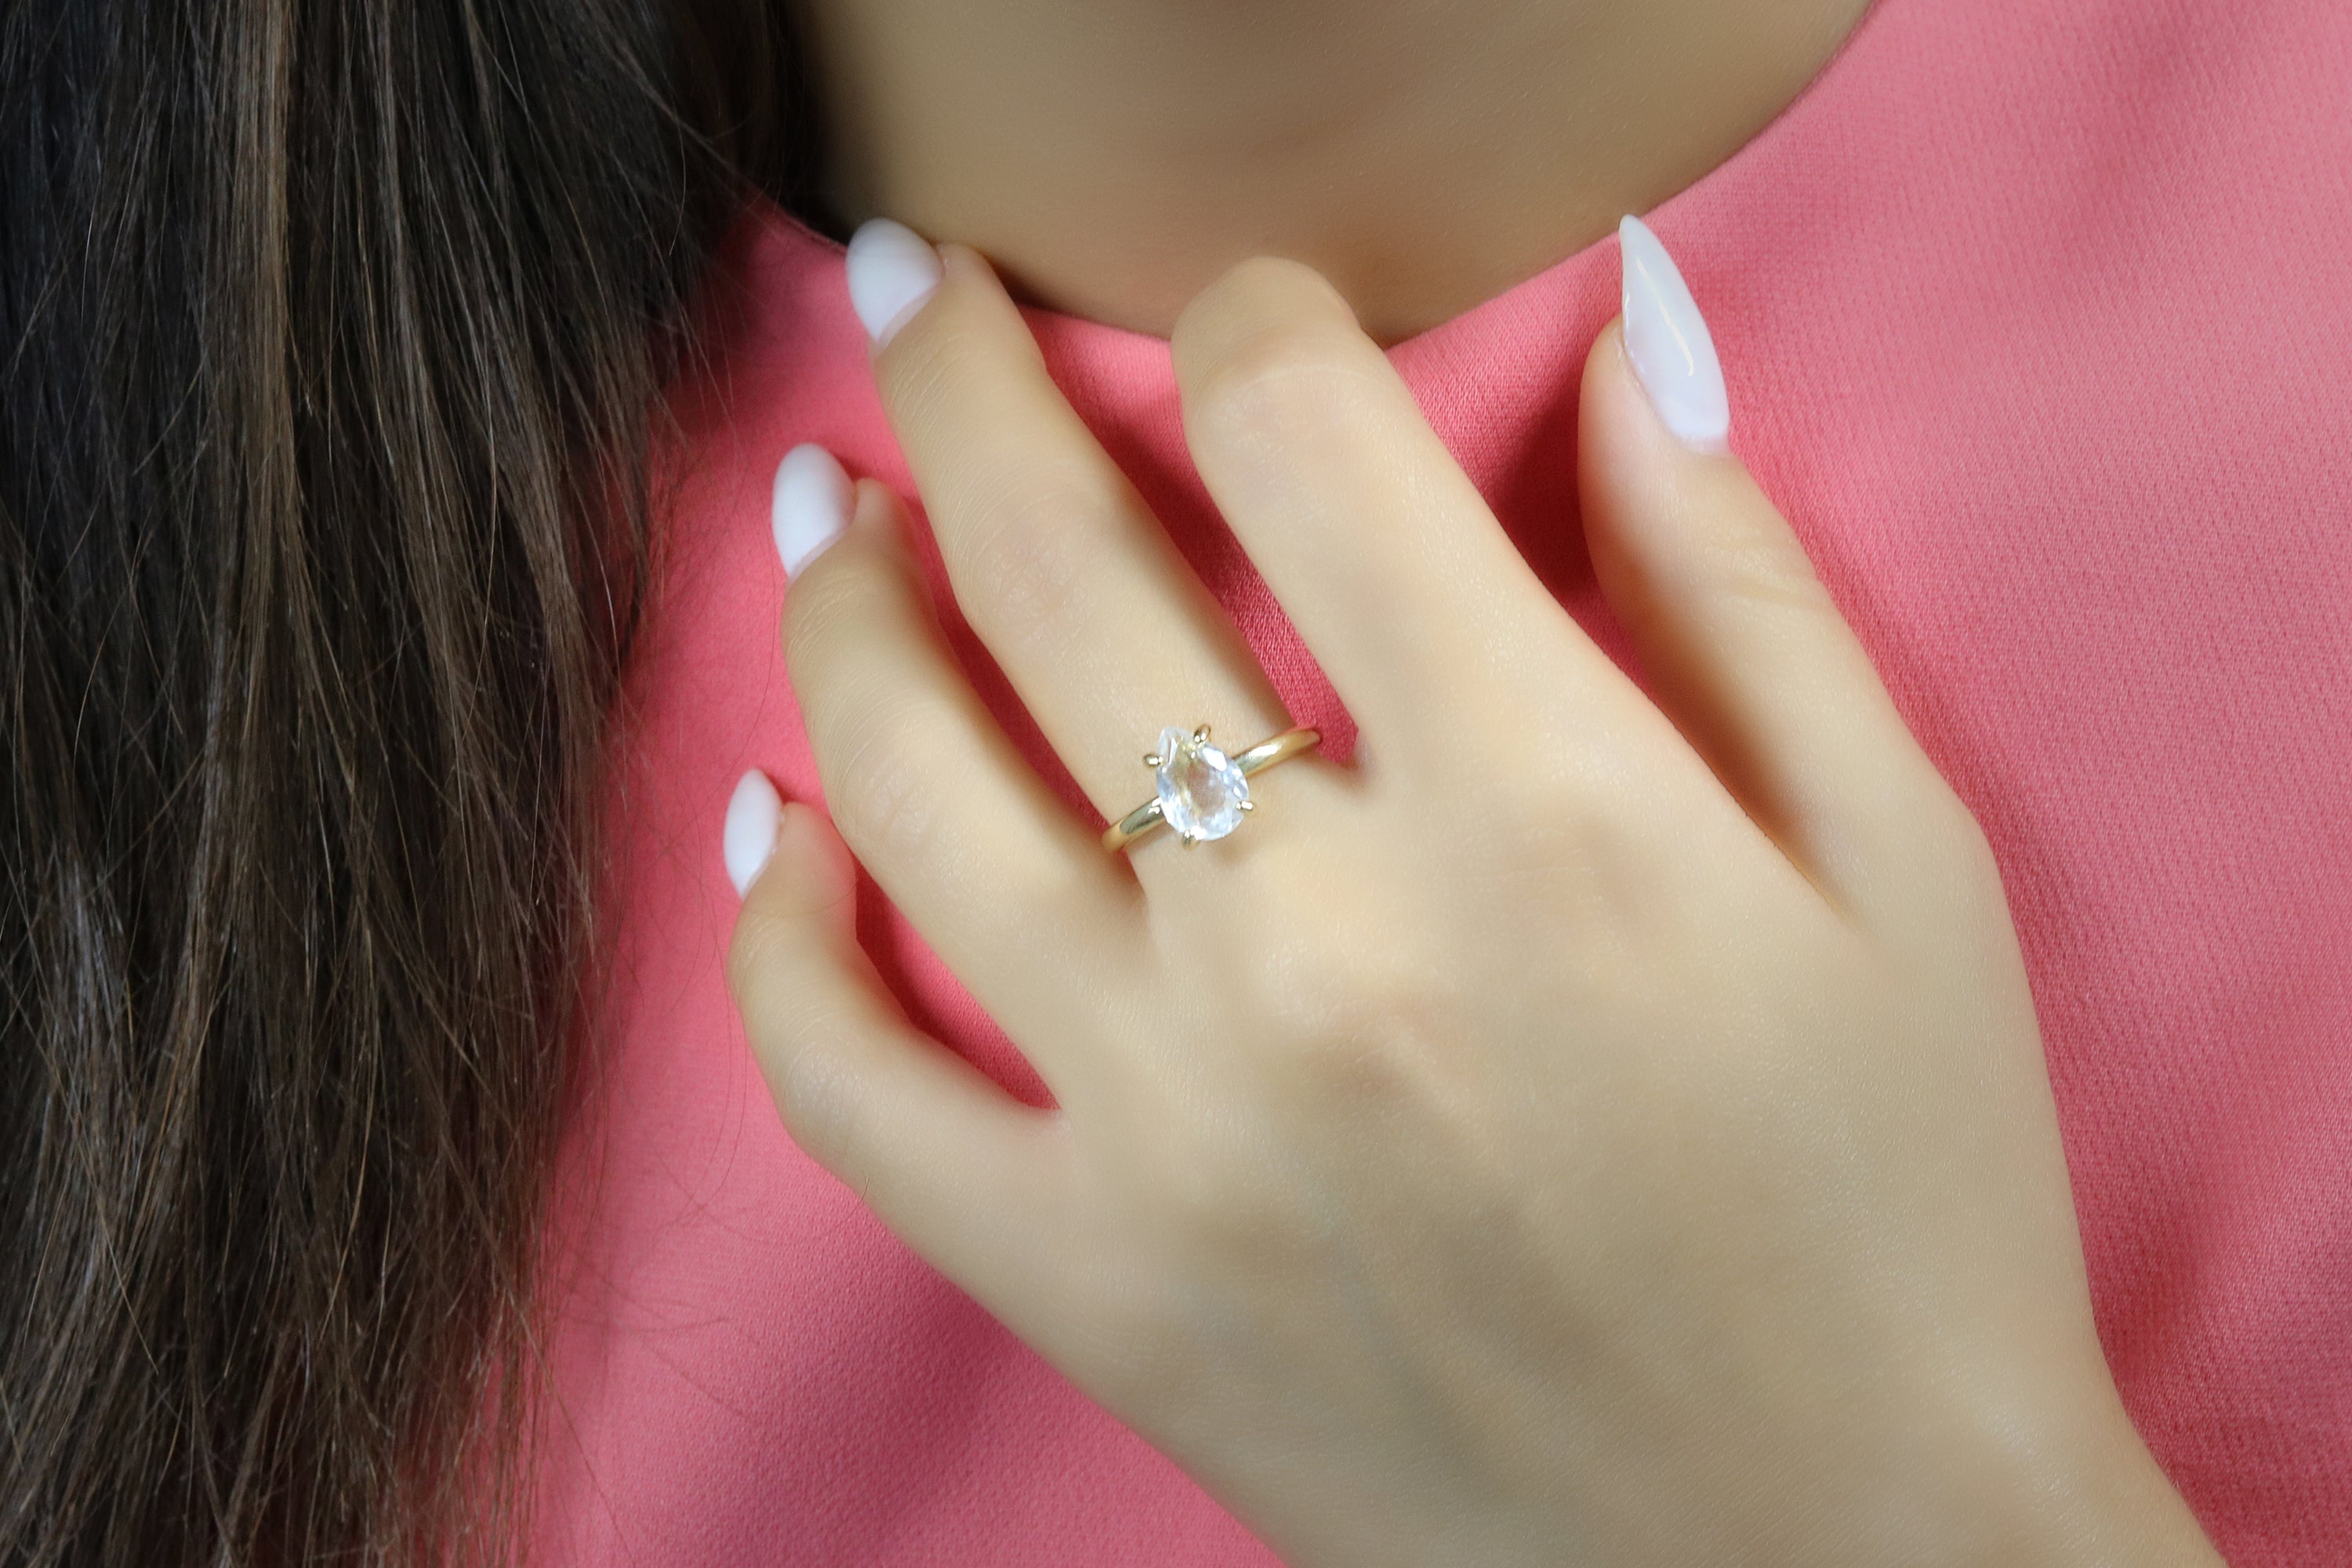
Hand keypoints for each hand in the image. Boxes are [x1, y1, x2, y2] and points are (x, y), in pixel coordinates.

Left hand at [722, 218, 2219, 1565]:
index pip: (1304, 441)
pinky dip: (773, 936)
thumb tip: (1626, 345)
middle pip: (1060, 563)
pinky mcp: (1091, 1281)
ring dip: (841, 604)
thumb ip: (1741, 589)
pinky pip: (846, 1081)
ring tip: (836, 514)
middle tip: (926, 301)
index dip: (1253, 320)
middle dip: (972, 380)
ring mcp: (1171, 1124)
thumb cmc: (1903, 1220)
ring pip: (903, 782)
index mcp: (1548, 809)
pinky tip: (779, 828)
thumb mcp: (1906, 871)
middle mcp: (1324, 942)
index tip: (1247, 320)